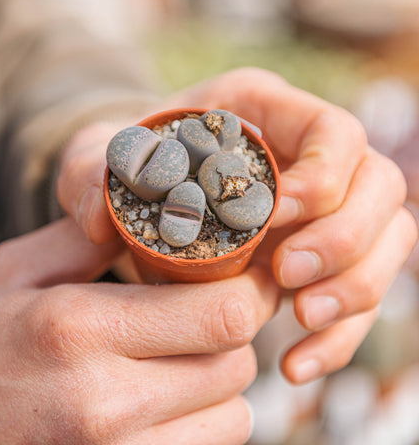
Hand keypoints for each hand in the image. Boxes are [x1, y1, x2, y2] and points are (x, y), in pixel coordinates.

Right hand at [0, 218, 279, 443]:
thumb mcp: (21, 269)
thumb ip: (86, 235)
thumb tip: (145, 214)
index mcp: (79, 327)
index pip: (218, 313)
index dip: (252, 291)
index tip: (251, 276)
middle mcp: (103, 400)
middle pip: (235, 361)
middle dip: (238, 329)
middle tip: (214, 308)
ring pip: (235, 411)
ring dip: (224, 375)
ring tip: (186, 354)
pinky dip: (211, 415)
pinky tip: (175, 393)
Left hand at [57, 67, 417, 384]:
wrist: (147, 189)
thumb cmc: (133, 164)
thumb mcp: (102, 158)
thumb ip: (89, 175)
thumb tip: (98, 220)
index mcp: (266, 112)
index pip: (334, 132)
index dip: (323, 178)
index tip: (277, 222)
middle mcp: (307, 155)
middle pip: (378, 186)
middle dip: (345, 238)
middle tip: (285, 277)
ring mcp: (323, 208)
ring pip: (386, 239)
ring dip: (354, 287)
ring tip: (298, 319)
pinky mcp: (320, 255)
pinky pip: (358, 292)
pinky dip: (339, 334)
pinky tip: (296, 365)